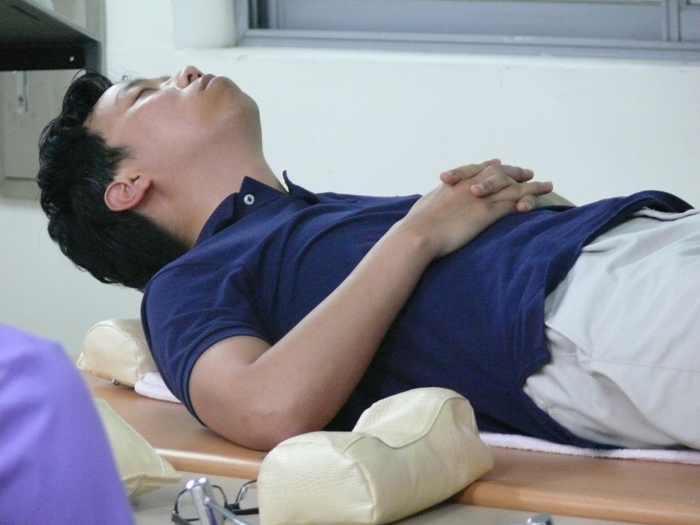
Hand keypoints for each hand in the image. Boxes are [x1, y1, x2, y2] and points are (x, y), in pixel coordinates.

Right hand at [400, 162, 536, 259]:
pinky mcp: (487, 212)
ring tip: (547, 185)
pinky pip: (513, 203)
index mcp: (455, 183)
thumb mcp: (425, 205)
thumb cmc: (415, 225)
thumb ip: (435, 200)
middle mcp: (470, 185)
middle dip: (516, 172)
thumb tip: (431, 203)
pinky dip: (528, 201)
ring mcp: (480, 198)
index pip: (477, 169)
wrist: (418, 233)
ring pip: (513, 187)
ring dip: (532, 186)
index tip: (499, 164)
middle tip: (529, 173)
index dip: (491, 167)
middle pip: (500, 173)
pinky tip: (538, 203)